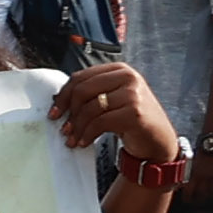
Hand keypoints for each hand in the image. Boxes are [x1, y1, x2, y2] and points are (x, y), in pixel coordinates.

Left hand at [50, 62, 181, 164]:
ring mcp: (133, 94)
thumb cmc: (132, 119)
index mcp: (119, 70)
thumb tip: (58, 102)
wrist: (158, 140)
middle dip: (68, 112)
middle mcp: (128, 77)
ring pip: (89, 108)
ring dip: (77, 127)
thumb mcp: (113, 99)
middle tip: (63, 128)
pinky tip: (84, 142)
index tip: (54, 112)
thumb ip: (93, 93)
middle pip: (82, 91)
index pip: (80, 77)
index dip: (63, 96)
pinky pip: (99, 123)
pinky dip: (87, 134)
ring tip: (72, 139)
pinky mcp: (134, 112)